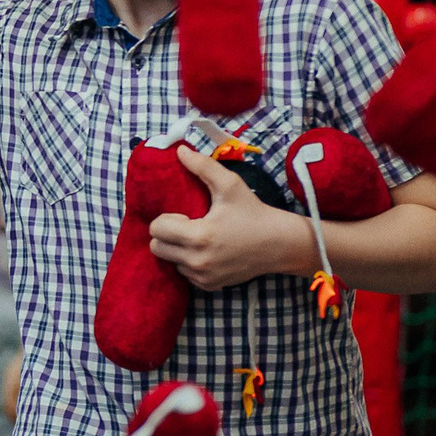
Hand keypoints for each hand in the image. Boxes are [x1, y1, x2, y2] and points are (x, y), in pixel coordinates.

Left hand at [148, 149, 310, 290]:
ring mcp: (203, 277)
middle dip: (166, 234)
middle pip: (157, 248)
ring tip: (198, 237)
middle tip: (186, 225)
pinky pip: (185, 274)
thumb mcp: (230, 185)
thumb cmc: (253, 212)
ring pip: (170, 261)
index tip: (183, 214)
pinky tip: (206, 251)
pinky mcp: (210, 286)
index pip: (156, 229)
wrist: (279, 244)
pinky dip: (189, 262)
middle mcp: (198, 261)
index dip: (165, 218)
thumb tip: (179, 150)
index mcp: (199, 236)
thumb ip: (203, 166)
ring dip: (176, 249)